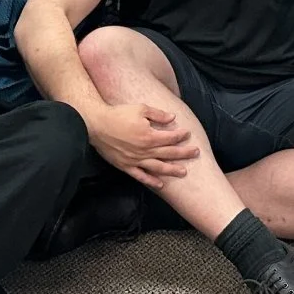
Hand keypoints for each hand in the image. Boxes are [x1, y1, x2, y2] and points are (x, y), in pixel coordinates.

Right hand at [83, 99, 198, 188]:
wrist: (97, 125)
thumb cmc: (119, 114)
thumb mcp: (140, 108)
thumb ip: (158, 114)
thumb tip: (172, 118)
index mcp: (149, 136)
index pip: (170, 138)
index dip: (180, 135)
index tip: (188, 133)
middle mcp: (144, 150)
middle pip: (168, 154)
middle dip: (184, 153)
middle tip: (196, 153)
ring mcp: (135, 160)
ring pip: (158, 168)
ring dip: (172, 170)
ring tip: (184, 172)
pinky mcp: (126, 166)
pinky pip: (141, 176)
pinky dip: (151, 181)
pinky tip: (161, 184)